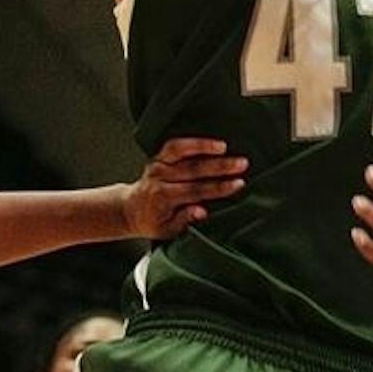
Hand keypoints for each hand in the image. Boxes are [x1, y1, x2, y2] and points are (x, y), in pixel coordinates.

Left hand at [121, 138, 246, 238]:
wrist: (131, 210)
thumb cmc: (153, 222)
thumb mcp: (168, 231)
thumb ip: (185, 220)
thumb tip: (202, 211)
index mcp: (163, 198)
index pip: (196, 191)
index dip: (219, 187)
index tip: (238, 184)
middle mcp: (159, 178)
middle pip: (194, 169)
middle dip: (220, 166)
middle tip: (241, 163)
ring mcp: (158, 165)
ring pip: (183, 152)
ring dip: (205, 148)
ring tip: (225, 147)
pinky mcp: (158, 157)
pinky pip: (175, 145)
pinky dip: (192, 142)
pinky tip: (209, 141)